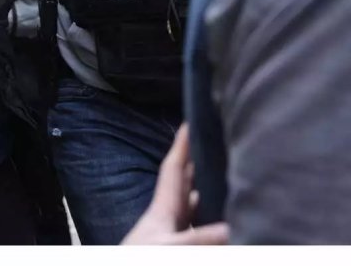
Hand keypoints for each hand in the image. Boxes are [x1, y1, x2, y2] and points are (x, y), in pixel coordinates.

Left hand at [123, 124, 229, 244]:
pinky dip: (214, 225)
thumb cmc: (139, 258)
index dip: (182, 145)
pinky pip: (199, 231)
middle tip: (220, 147)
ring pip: (196, 209)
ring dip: (212, 197)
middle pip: (188, 186)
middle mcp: (168, 218)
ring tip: (233, 181)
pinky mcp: (177, 246)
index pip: (174, 169)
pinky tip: (229, 225)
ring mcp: (172, 234)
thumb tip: (234, 227)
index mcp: (162, 208)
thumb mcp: (170, 248)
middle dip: (202, 166)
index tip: (191, 121)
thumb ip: (200, 240)